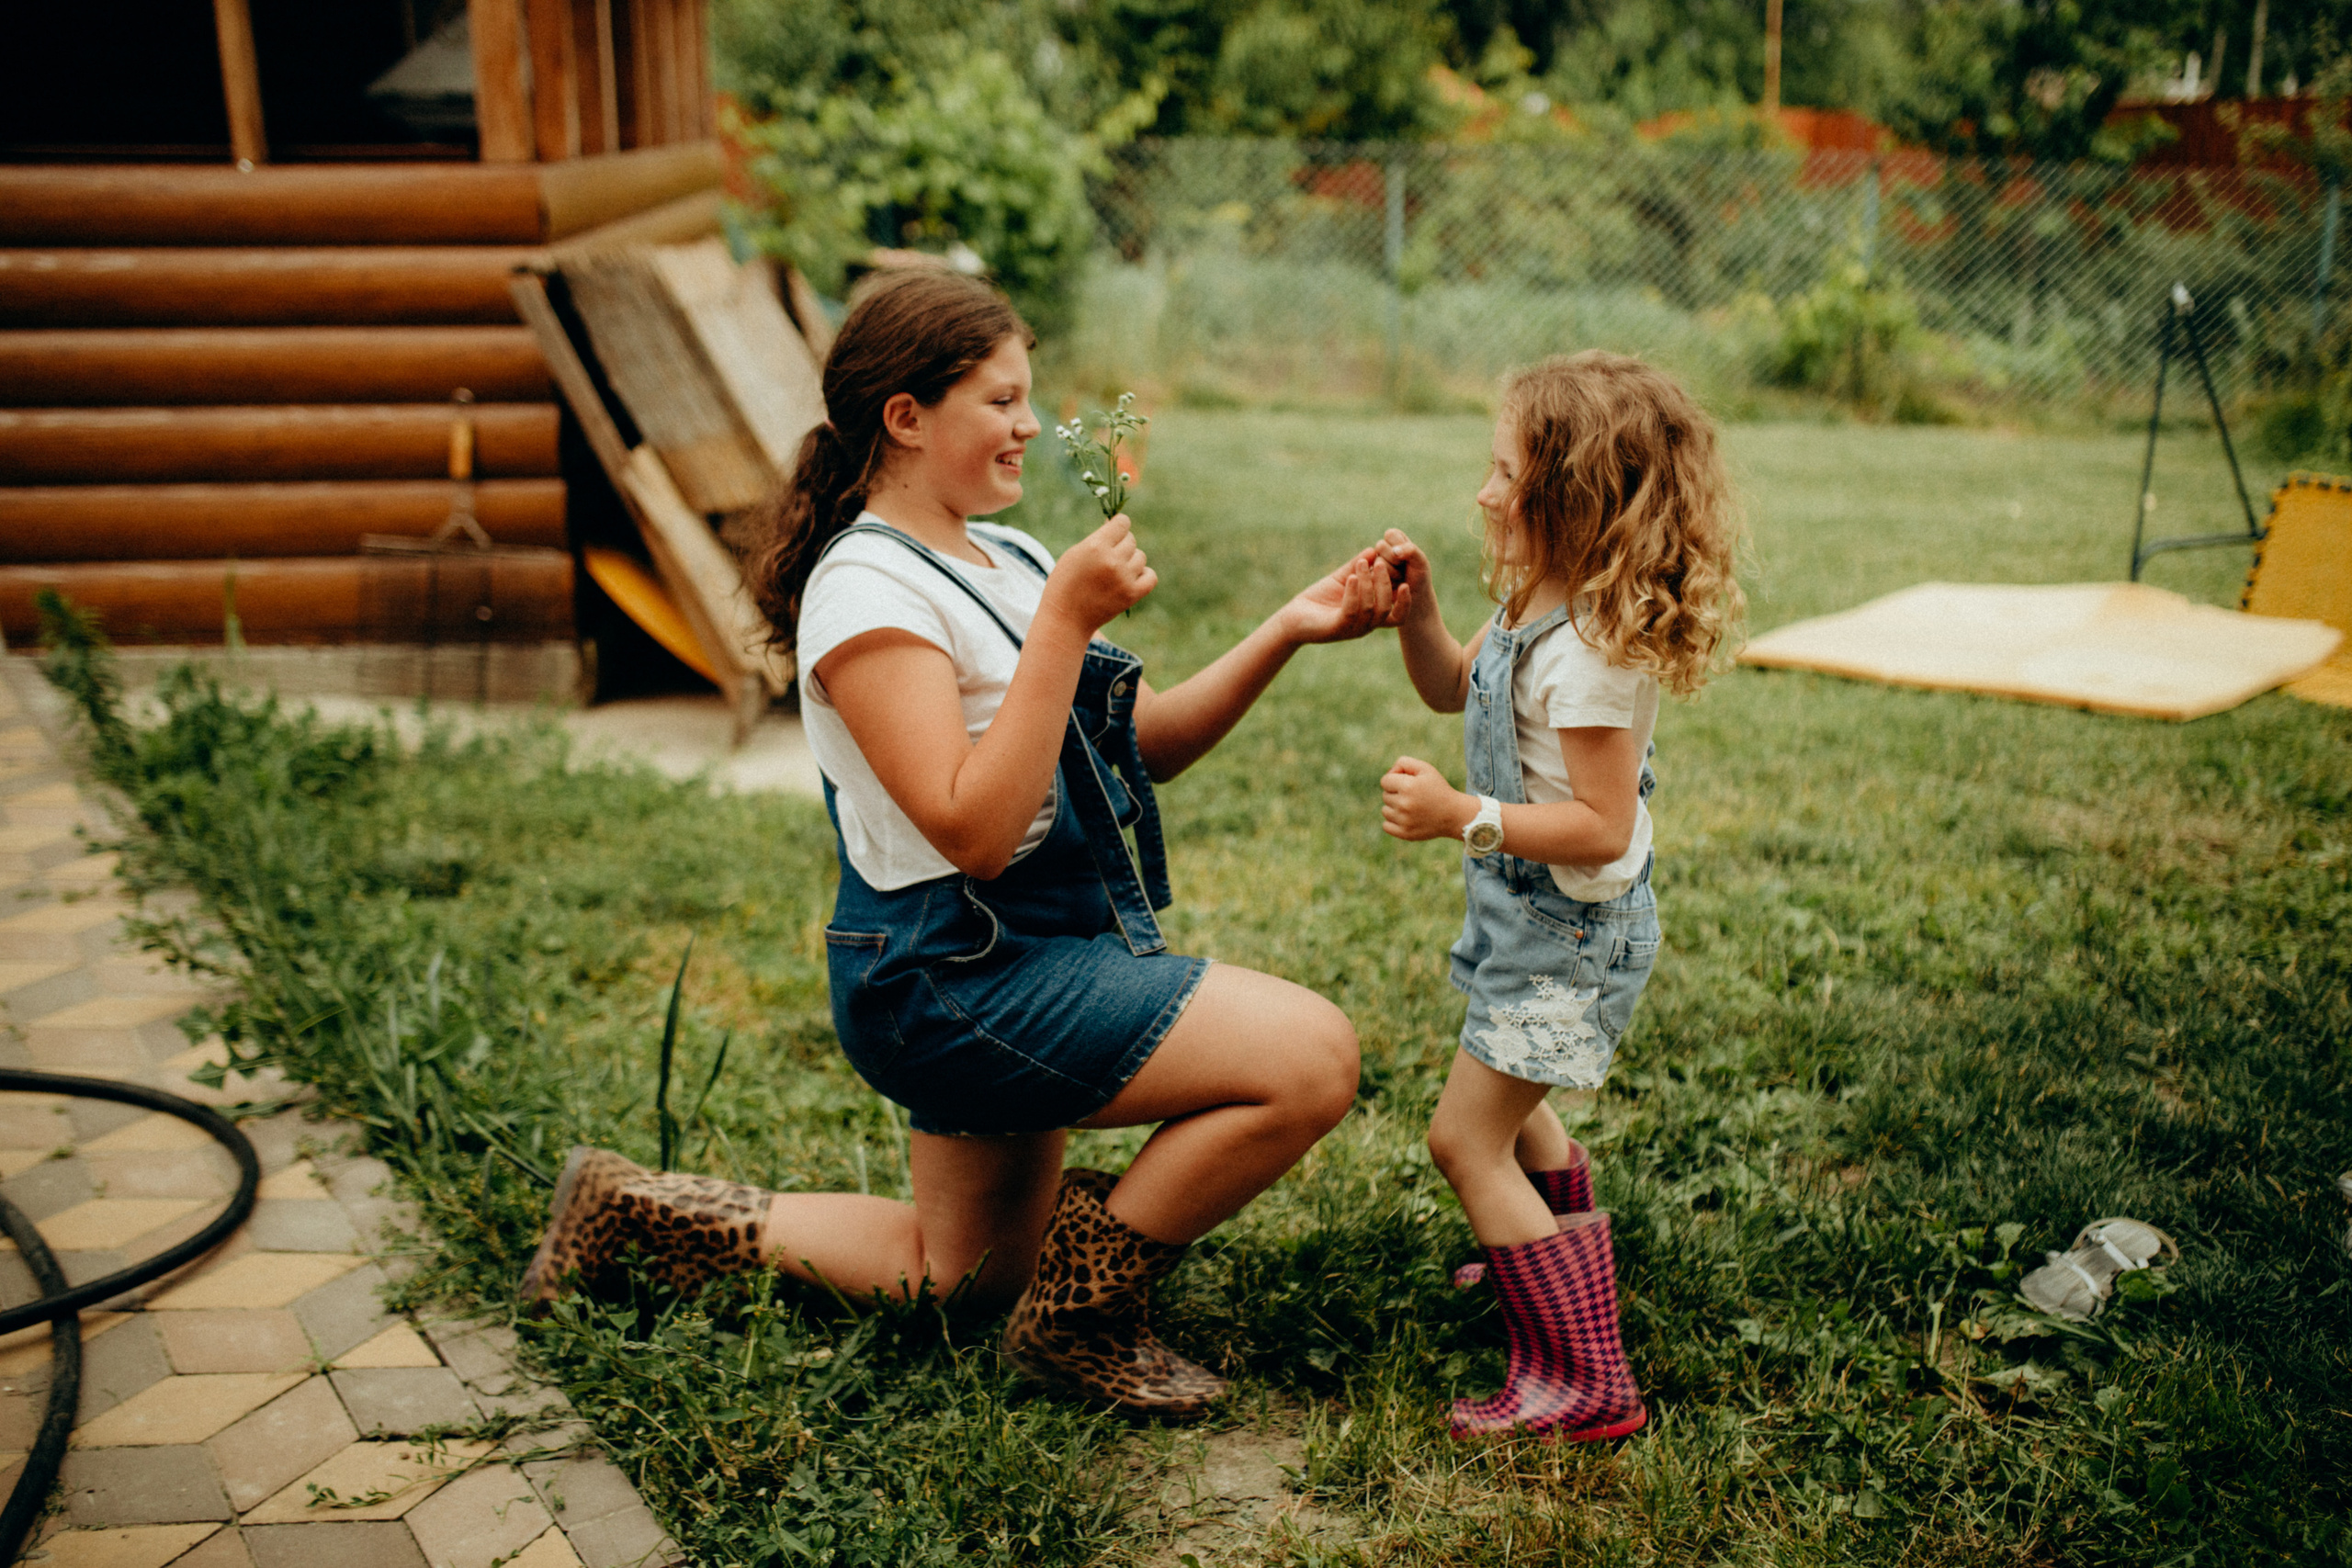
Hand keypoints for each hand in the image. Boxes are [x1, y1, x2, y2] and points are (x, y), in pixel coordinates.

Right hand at [1039, 515, 1155, 634]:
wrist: (1066, 618)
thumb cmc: (1066, 583)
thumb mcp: (1075, 553)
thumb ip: (1098, 539)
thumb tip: (1120, 524)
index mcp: (1095, 546)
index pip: (1123, 523)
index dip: (1118, 525)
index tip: (1113, 532)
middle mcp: (1112, 561)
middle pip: (1131, 540)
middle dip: (1121, 545)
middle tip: (1107, 558)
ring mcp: (1124, 579)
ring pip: (1141, 557)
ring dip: (1130, 560)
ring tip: (1114, 571)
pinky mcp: (1132, 595)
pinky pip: (1151, 576)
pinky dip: (1144, 574)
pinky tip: (1131, 577)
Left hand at [1279, 547, 1404, 645]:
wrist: (1293, 617)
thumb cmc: (1319, 599)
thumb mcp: (1343, 579)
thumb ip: (1358, 566)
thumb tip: (1373, 550)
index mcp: (1370, 617)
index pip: (1397, 616)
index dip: (1406, 602)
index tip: (1407, 582)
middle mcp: (1364, 626)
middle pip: (1385, 608)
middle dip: (1384, 584)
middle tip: (1379, 563)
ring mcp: (1351, 629)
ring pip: (1370, 608)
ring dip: (1368, 584)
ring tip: (1362, 564)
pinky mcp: (1336, 628)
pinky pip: (1350, 611)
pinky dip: (1353, 592)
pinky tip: (1352, 577)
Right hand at [1375, 529, 1437, 626]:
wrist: (1414, 597)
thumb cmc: (1419, 576)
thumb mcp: (1421, 561)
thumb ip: (1411, 550)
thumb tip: (1395, 551)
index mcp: (1395, 538)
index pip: (1390, 535)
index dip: (1399, 547)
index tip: (1407, 558)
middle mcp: (1382, 548)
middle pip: (1380, 546)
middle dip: (1395, 561)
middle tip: (1402, 569)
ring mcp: (1374, 562)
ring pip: (1377, 562)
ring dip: (1392, 573)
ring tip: (1398, 578)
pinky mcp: (1369, 575)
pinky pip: (1372, 575)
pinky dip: (1386, 582)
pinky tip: (1392, 585)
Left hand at [1381, 755, 1474, 841]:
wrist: (1454, 814)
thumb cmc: (1438, 789)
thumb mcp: (1426, 769)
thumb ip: (1404, 762)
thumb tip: (1389, 773)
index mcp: (1408, 786)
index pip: (1385, 781)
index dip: (1395, 779)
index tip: (1407, 783)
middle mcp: (1404, 804)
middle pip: (1385, 795)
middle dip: (1396, 793)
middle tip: (1413, 796)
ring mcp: (1404, 821)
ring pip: (1385, 810)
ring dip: (1394, 808)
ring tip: (1412, 807)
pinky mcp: (1405, 833)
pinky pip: (1386, 826)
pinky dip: (1393, 822)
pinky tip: (1406, 818)